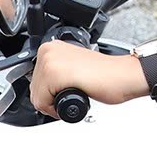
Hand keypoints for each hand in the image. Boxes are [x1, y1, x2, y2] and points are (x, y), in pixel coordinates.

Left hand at [31, 41, 145, 116]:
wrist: (123, 75)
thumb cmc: (105, 74)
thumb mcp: (71, 67)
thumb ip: (55, 72)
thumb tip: (43, 87)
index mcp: (50, 47)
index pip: (34, 81)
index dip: (49, 93)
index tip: (66, 90)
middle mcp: (48, 50)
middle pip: (34, 90)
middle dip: (51, 99)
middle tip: (72, 93)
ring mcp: (50, 61)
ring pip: (37, 98)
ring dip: (55, 104)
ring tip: (74, 93)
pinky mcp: (54, 73)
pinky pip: (43, 102)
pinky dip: (57, 108)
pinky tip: (73, 96)